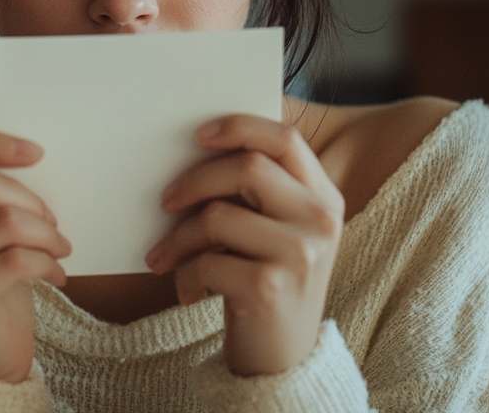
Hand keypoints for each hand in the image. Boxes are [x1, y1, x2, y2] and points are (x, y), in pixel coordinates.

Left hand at [145, 115, 343, 375]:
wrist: (283, 359)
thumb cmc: (268, 282)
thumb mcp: (280, 232)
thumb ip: (260, 192)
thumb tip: (196, 148)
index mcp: (324, 197)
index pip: (285, 139)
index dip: (240, 127)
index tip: (199, 135)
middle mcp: (321, 220)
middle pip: (247, 167)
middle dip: (195, 180)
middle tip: (165, 201)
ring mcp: (300, 253)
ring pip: (218, 214)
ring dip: (179, 237)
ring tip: (164, 256)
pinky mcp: (271, 286)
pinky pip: (207, 260)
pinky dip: (185, 275)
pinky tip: (186, 290)